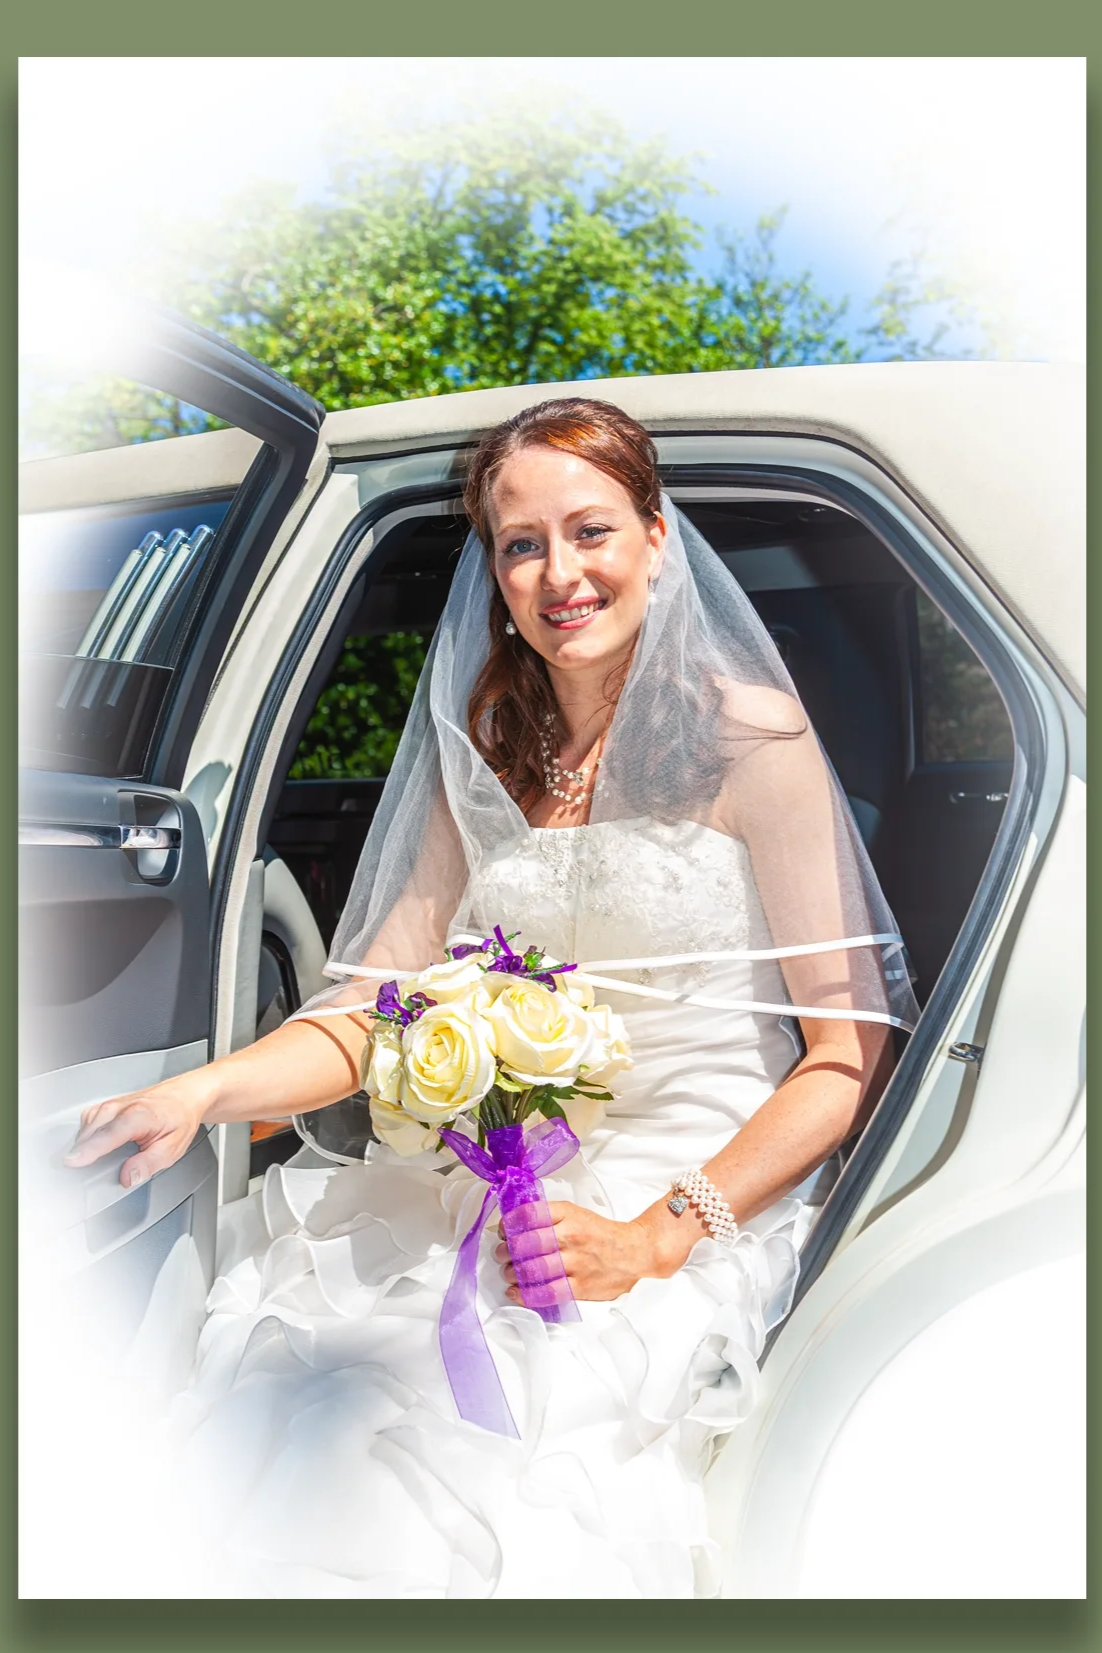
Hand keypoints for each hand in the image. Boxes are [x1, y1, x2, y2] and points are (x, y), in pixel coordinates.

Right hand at [62, 1076, 209, 1188]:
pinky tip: (98, 1145)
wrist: (184, 1097)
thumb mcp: (171, 1149)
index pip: (108, 1135)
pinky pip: (88, 1122)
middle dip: (83, 1152)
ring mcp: (112, 1104)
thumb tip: (127, 1177)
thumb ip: (147, 1165)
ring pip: (86, 1125)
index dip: (89, 1150)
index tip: (73, 1162)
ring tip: (95, 1161)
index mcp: (139, 1116)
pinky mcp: (106, 1106)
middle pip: (91, 1131)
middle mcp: (121, 1107)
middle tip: (84, 1173)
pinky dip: (88, 1135)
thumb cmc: (179, 1119)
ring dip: (85, 1144)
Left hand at [494, 1199, 686, 1302]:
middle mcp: (571, 1236)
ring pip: (533, 1269)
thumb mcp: (575, 1214)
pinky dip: (526, 1294)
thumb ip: (548, 1217)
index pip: (529, 1214)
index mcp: (568, 1214)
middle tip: (502, 1255)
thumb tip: (512, 1225)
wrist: (635, 1252)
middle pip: (526, 1243)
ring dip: (513, 1273)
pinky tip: (516, 1292)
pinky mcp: (581, 1287)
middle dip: (506, 1251)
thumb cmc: (600, 1234)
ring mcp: (576, 1262)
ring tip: (509, 1273)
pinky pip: (547, 1293)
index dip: (509, 1224)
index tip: (503, 1231)